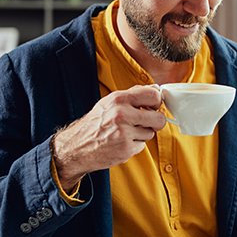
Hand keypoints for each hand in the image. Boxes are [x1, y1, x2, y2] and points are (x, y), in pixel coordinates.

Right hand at [51, 85, 166, 191]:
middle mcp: (121, 114)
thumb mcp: (110, 102)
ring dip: (142, 134)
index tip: (154, 106)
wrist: (77, 146)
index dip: (157, 102)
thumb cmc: (95, 123)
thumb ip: (133, 94)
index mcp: (118, 99)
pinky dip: (135, 145)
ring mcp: (124, 133)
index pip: (153, 95)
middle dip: (156, 122)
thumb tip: (155, 88)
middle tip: (146, 122)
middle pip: (159, 118)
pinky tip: (122, 142)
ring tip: (126, 132)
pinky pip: (142, 145)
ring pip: (151, 133)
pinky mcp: (125, 149)